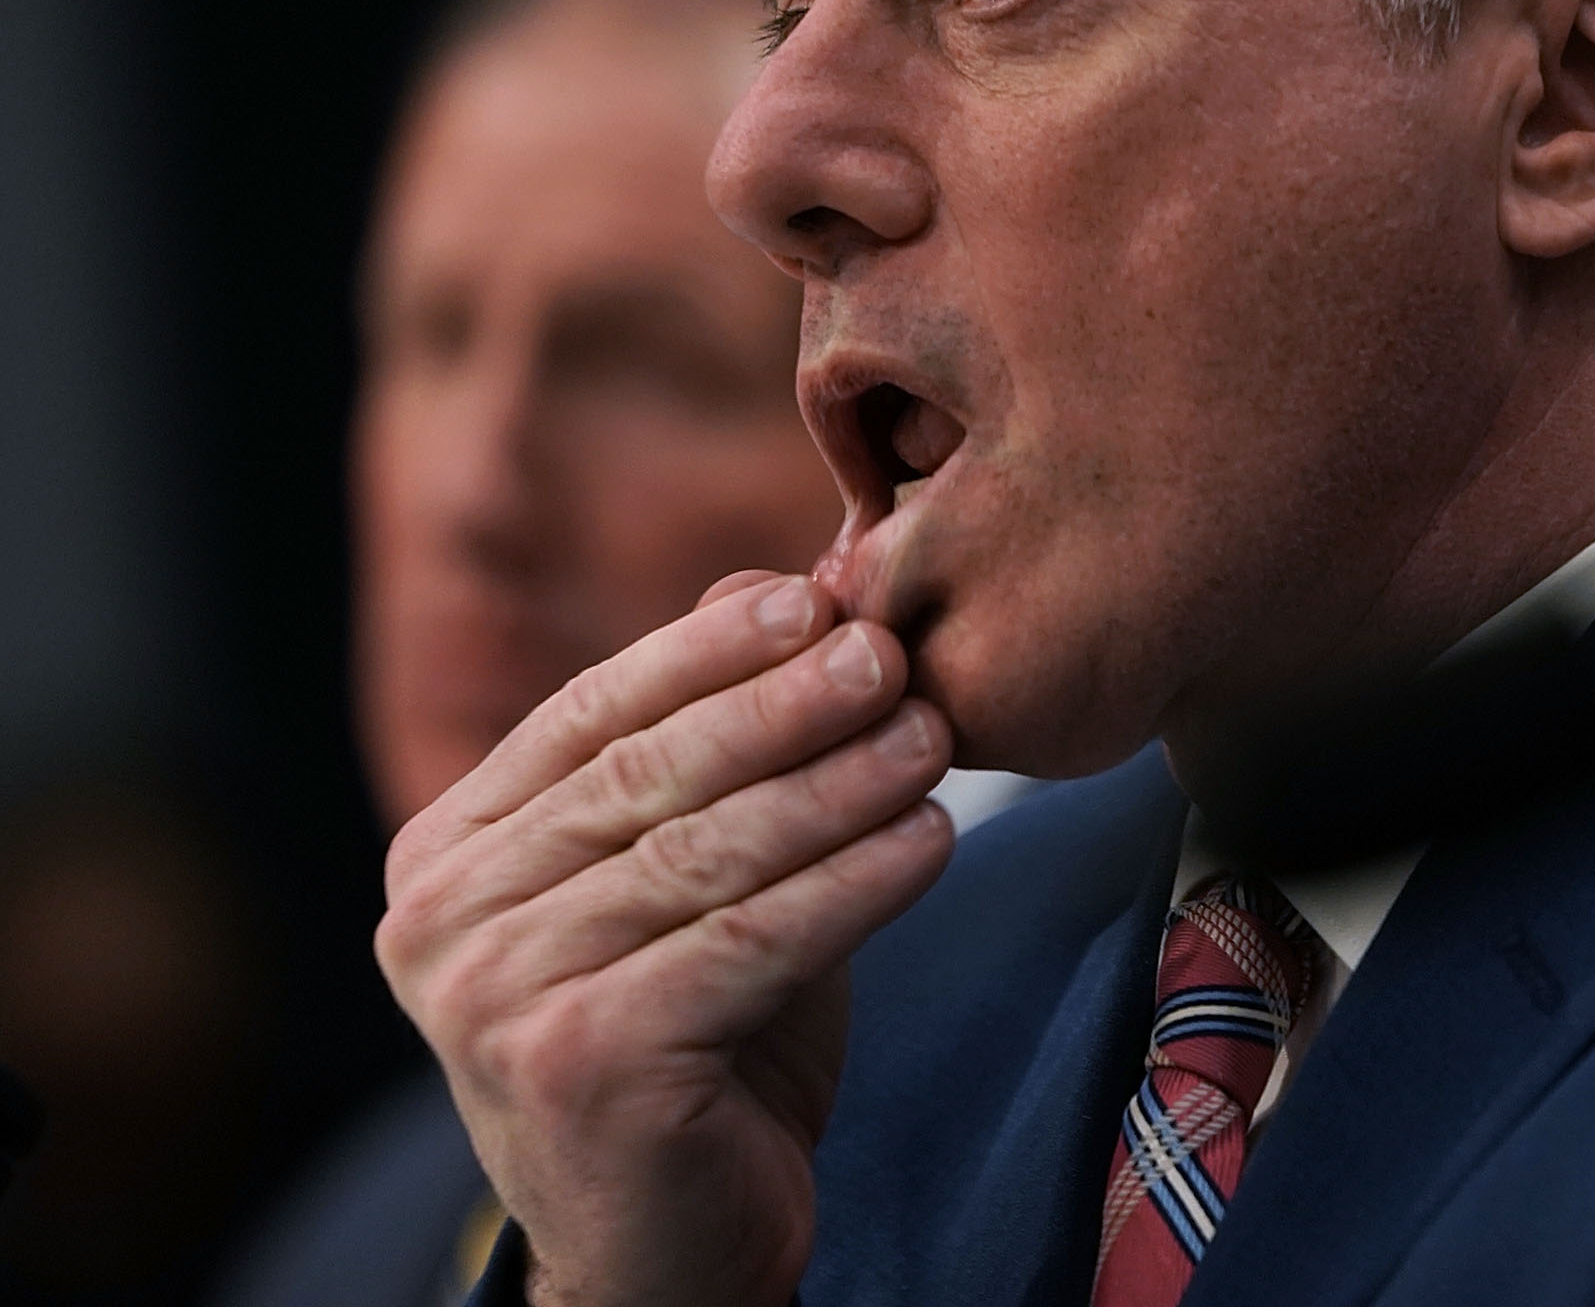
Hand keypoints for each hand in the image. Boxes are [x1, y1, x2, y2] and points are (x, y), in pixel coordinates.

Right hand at [376, 571, 955, 1306]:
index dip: (704, 647)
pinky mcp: (577, 1064)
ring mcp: (492, 997)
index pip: (586, 716)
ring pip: (700, 856)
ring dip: (833, 786)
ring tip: (932, 737)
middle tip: (890, 655)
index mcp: (446, 854)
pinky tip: (934, 841)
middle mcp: (439, 921)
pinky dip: (851, 885)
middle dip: (782, 705)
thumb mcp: (693, 880)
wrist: (672, 1249)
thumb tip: (771, 576)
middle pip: (643, 777)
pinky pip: (745, 943)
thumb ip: (710, 745)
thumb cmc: (694, 1044)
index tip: (813, 595)